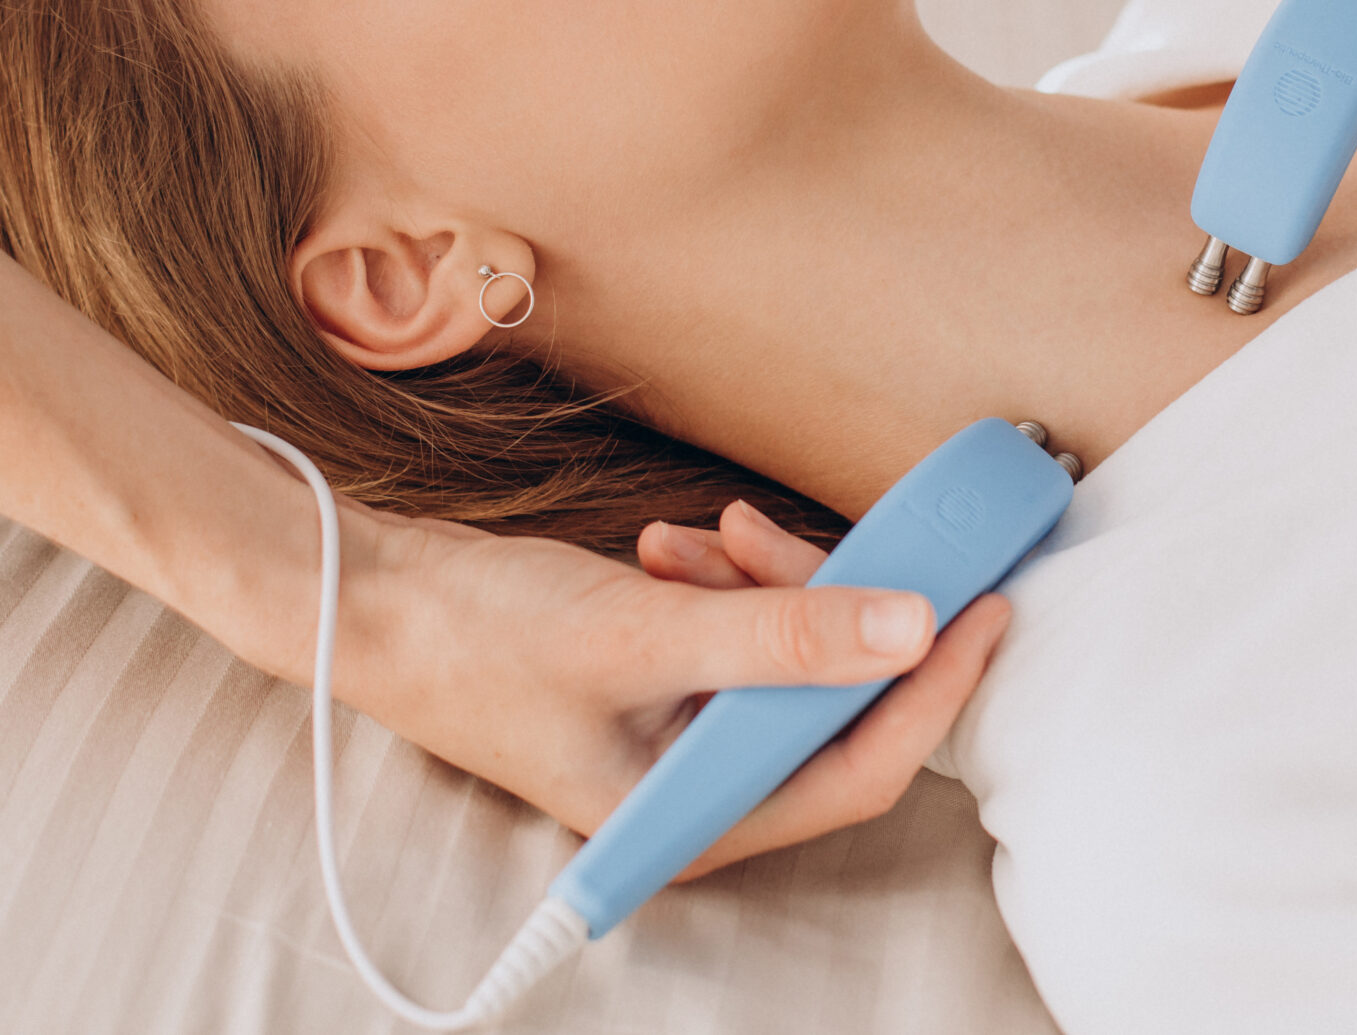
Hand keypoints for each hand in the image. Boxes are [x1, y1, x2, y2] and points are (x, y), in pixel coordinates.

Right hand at [325, 497, 1008, 876]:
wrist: (372, 600)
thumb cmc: (477, 641)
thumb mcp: (641, 631)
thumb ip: (780, 634)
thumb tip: (908, 625)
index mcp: (699, 818)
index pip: (860, 767)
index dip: (933, 690)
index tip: (984, 605)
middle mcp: (700, 788)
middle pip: (830, 705)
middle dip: (834, 615)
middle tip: (830, 539)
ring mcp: (682, 733)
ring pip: (787, 653)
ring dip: (767, 584)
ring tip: (704, 539)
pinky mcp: (665, 678)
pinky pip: (739, 627)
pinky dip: (724, 579)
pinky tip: (675, 546)